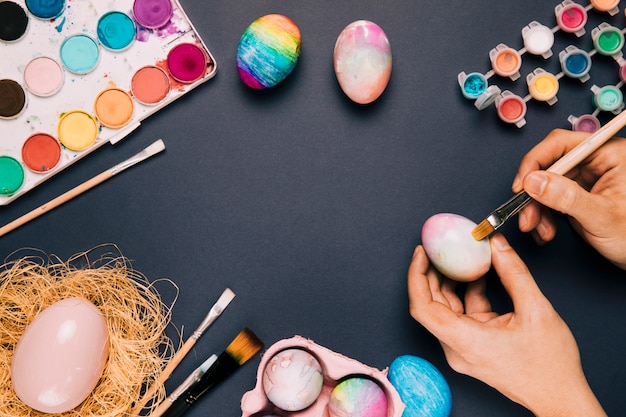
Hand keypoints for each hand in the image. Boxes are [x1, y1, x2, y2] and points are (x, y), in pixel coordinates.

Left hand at [408, 234, 605, 416]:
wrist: (560, 397)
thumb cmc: (550, 364)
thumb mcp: (536, 310)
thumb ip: (513, 273)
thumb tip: (496, 244)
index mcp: (464, 342)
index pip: (422, 307)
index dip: (417, 277)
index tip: (422, 252)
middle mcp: (456, 348)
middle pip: (430, 305)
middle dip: (432, 273)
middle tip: (438, 248)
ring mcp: (463, 348)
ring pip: (445, 309)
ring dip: (450, 282)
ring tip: (458, 256)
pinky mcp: (472, 346)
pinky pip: (461, 315)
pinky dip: (466, 293)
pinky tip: (476, 275)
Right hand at [512, 128, 625, 268]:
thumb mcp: (601, 216)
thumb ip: (567, 197)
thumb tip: (534, 181)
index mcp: (609, 154)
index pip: (562, 144)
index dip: (536, 162)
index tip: (522, 184)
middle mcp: (594, 162)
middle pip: (548, 165)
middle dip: (533, 192)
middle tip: (525, 213)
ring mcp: (582, 178)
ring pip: (542, 183)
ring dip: (534, 207)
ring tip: (536, 227)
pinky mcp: (573, 194)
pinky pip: (546, 198)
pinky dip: (539, 214)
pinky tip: (544, 229)